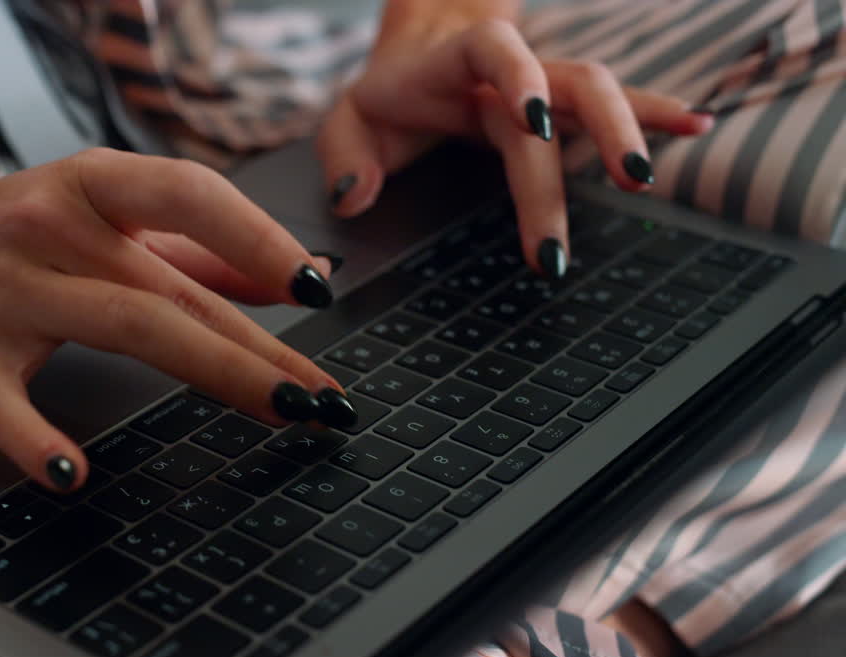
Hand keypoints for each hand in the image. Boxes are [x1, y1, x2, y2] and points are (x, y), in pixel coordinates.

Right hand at [0, 149, 350, 493]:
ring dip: (214, 372)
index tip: (318, 291)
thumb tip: (298, 273)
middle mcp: (53, 226)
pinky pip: (2, 400)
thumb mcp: (96, 219)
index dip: (261, 239)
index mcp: (94, 187)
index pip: (193, 196)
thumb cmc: (1, 238)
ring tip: (278, 415)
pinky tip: (73, 476)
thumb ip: (195, 248)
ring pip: (124, 324)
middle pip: (176, 286)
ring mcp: (5, 289)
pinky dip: (35, 440)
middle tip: (327, 399)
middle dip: (264, 346)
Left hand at [318, 18, 713, 276]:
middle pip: (565, 87)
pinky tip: (697, 127)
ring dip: (630, 128)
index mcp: (455, 65)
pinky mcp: (562, 106)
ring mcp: (543, 86)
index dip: (519, 75)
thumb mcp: (346, 122)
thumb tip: (354, 197)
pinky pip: (614, 104)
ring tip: (646, 176)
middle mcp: (509, 71)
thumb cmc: (385, 97)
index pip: (492, 53)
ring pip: (598, 91)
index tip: (535, 122)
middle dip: (585, 147)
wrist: (417, 53)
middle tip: (587, 219)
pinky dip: (654, 113)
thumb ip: (343, 157)